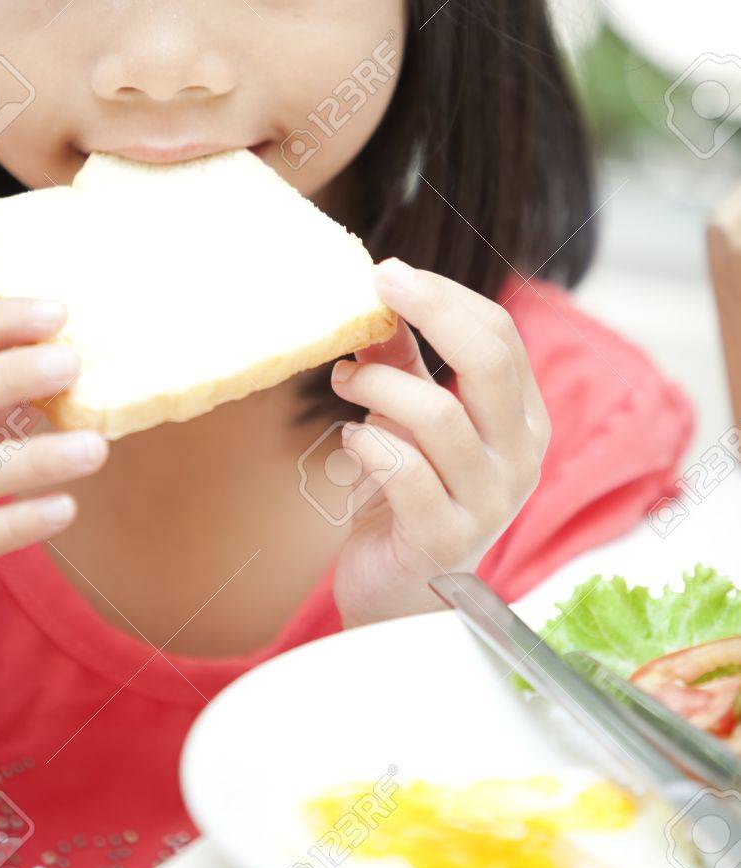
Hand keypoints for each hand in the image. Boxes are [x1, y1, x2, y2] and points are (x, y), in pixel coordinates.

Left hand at [329, 258, 549, 627]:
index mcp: (522, 418)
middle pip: (488, 361)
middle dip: (429, 311)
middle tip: (376, 288)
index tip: (389, 273)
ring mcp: (489, 503)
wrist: (400, 594)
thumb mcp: (408, 420)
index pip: (500, 335)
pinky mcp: (444, 538)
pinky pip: (406, 473)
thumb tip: (378, 299)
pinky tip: (350, 441)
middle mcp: (519, 457)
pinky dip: (368, 444)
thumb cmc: (408, 497)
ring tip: (344, 380)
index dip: (444, 296)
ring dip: (378, 385)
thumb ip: (403, 363)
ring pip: (439, 415)